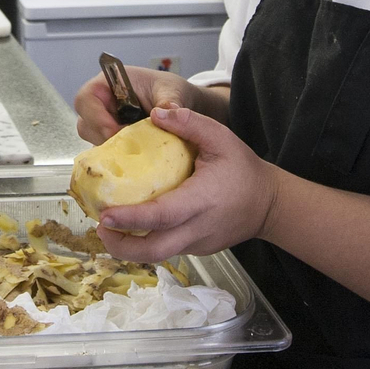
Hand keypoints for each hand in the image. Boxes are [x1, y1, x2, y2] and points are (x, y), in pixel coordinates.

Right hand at [74, 65, 212, 144]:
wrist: (178, 103)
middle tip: (129, 145)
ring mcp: (105, 120)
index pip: (86, 98)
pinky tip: (136, 154)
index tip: (117, 131)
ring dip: (112, 147)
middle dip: (104, 137)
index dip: (95, 116)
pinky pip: (105, 149)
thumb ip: (169, 101)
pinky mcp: (111, 137)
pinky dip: (118, 154)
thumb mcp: (173, 91)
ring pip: (93, 138)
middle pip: (85, 123)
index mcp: (109, 82)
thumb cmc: (170, 89)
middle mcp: (101, 102)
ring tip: (137, 148)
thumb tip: (164, 113)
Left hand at [96, 104, 278, 262]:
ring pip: (156, 255)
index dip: (130, 219)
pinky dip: (145, 242)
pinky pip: (166, 249)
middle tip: (100, 227)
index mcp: (200, 201)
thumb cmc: (244, 170)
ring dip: (129, 247)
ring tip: (109, 229)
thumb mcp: (221, 137)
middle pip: (152, 251)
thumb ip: (189, 123)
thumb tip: (156, 113)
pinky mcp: (196, 249)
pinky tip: (133, 226)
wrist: (269, 205)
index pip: (160, 216)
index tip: (105, 216)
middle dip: (120, 245)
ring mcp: (196, 243)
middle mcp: (196, 229)